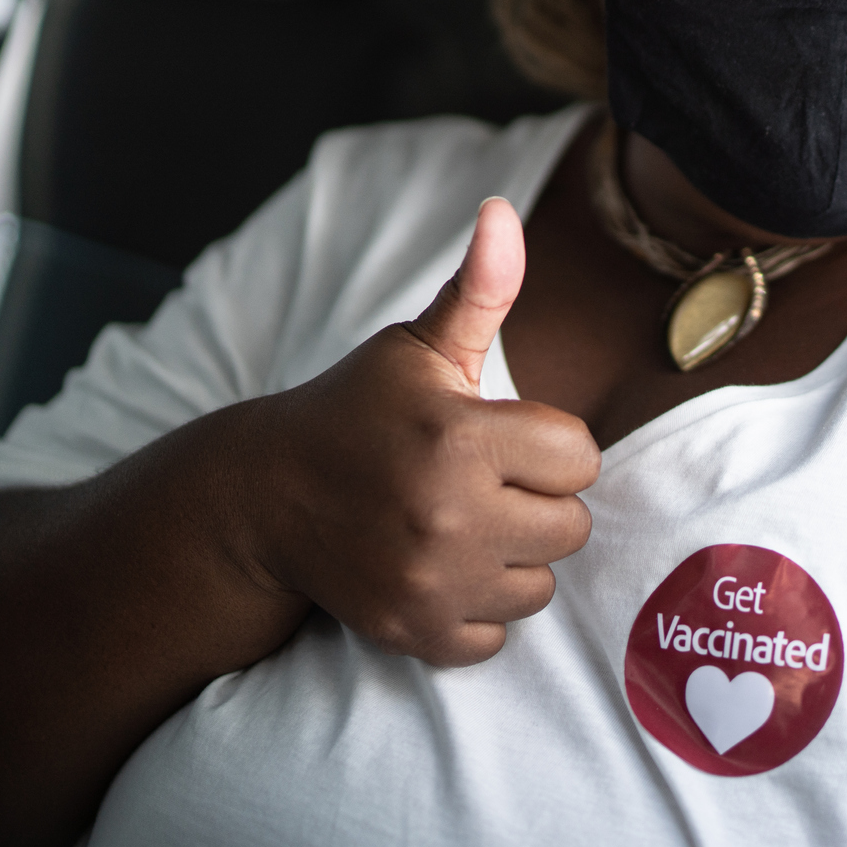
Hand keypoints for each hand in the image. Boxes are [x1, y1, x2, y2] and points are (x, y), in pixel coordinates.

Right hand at [238, 198, 599, 666]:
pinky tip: (439, 568)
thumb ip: (480, 288)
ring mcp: (430, 579)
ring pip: (541, 583)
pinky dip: (477, 609)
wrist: (265, 497)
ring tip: (461, 523)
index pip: (581, 456)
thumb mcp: (418, 346)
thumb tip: (501, 211)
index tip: (499, 435)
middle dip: (538, 501)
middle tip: (481, 482)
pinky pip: (497, 635)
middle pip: (573, 525)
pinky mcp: (414, 631)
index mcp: (459, 435)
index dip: (548, 443)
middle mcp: (448, 513)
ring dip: (513, 557)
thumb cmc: (360, 411)